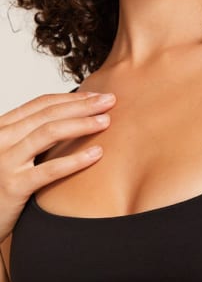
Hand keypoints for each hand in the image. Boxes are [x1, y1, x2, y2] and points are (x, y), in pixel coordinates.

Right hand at [0, 91, 115, 241]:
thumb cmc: (2, 185)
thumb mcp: (13, 153)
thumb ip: (32, 136)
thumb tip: (73, 119)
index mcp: (2, 128)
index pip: (41, 104)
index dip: (72, 98)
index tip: (97, 96)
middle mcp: (1, 139)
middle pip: (48, 114)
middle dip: (82, 105)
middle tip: (110, 101)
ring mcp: (5, 162)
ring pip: (49, 133)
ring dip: (81, 124)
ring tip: (106, 122)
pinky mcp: (13, 186)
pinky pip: (50, 170)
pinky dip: (75, 160)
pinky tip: (97, 154)